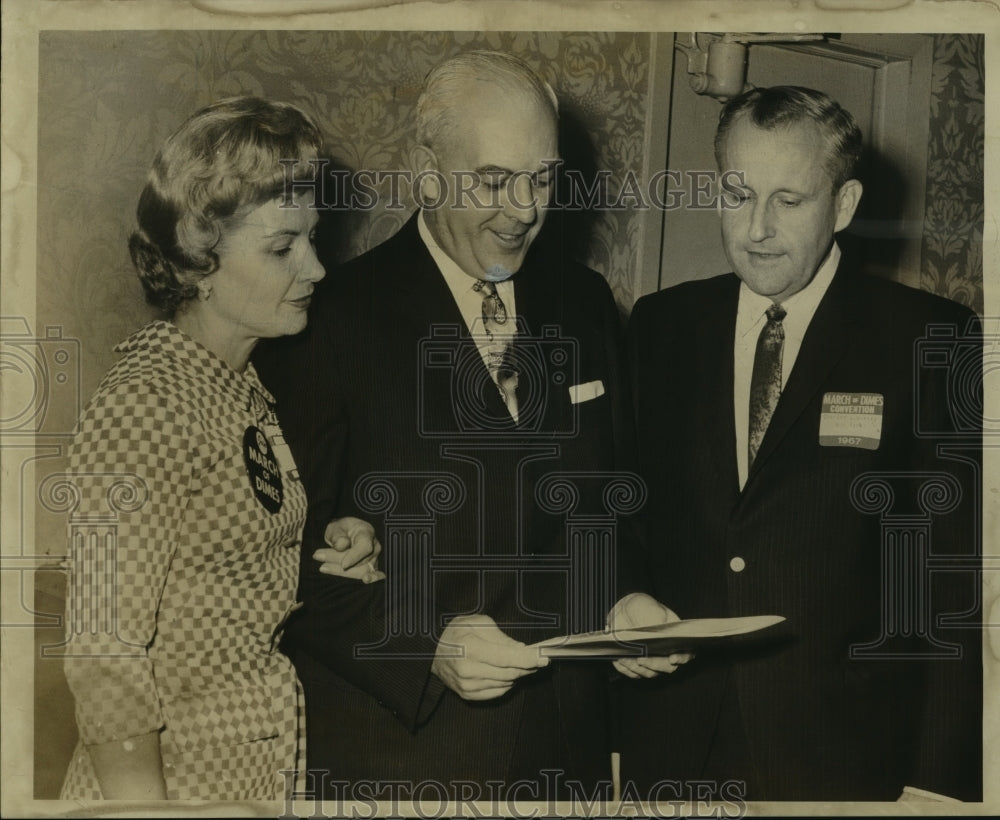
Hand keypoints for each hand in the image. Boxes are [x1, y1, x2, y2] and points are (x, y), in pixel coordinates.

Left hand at [313, 517, 384, 583]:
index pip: (364, 547)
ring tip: (323, 567)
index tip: (343, 564)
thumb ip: (337, 535)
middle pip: (360, 561)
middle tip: (318, 556)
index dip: (355, 556)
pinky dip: (371, 580)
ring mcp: (374, 559)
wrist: (345, 534)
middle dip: (338, 562)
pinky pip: (371, 577)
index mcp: (366, 533)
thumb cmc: (341, 530)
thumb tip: (342, 545)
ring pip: (361, 572)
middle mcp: (374, 547)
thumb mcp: (335, 527)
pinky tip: (366, 580)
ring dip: (341, 572)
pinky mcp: (371, 569)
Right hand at [431, 614, 548, 700]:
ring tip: (519, 664)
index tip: (545, 658)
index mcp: (470, 648)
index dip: (528, 659)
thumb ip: (501, 637)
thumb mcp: (478, 623)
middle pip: (509, 673)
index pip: (507, 658)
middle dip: (527, 666)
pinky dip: (506, 683)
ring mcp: (466, 685)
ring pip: (505, 684)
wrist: (432, 651)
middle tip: (537, 660)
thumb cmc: (457, 631)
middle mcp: (467, 670)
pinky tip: (505, 673)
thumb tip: (521, 650)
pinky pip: (496, 693)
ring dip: (517, 674)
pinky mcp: (467, 695)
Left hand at [606, 592, 692, 678]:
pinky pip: (634, 673)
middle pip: (667, 667)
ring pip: (650, 673)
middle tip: (640, 659)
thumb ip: (656, 616)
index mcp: (676, 637)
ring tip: (624, 657)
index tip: (672, 658)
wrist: (625, 612)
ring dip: (636, 668)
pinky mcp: (639, 665)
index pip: (687, 652)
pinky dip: (626, 669)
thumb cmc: (641, 607)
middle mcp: (667, 653)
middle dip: (654, 665)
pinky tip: (618, 660)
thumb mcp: (648, 607)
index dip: (682, 658)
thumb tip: (659, 628)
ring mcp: (654, 660)